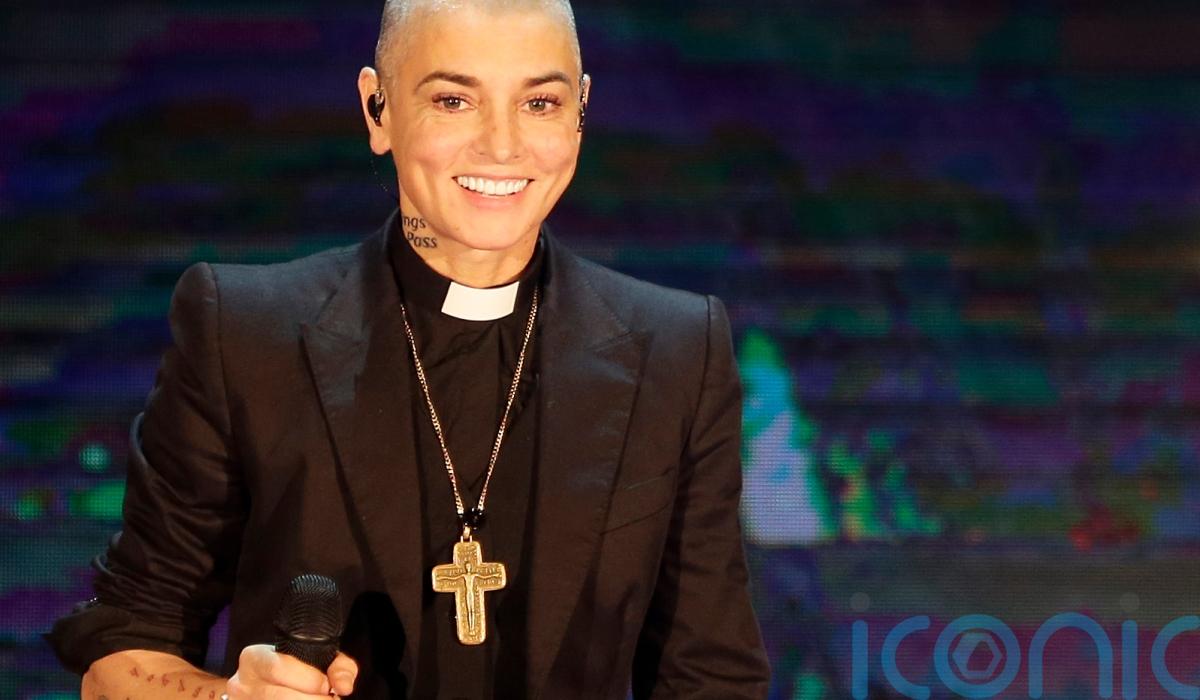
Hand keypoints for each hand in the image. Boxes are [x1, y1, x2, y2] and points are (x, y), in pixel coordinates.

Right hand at [225, 644, 357, 698]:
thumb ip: (338, 667)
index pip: (279, 669)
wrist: (266, 684)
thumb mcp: (316, 659)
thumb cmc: (295, 672)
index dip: (310, 681)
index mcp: (254, 658)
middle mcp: (241, 683)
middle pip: (279, 697)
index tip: (327, 687)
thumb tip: (344, 686)